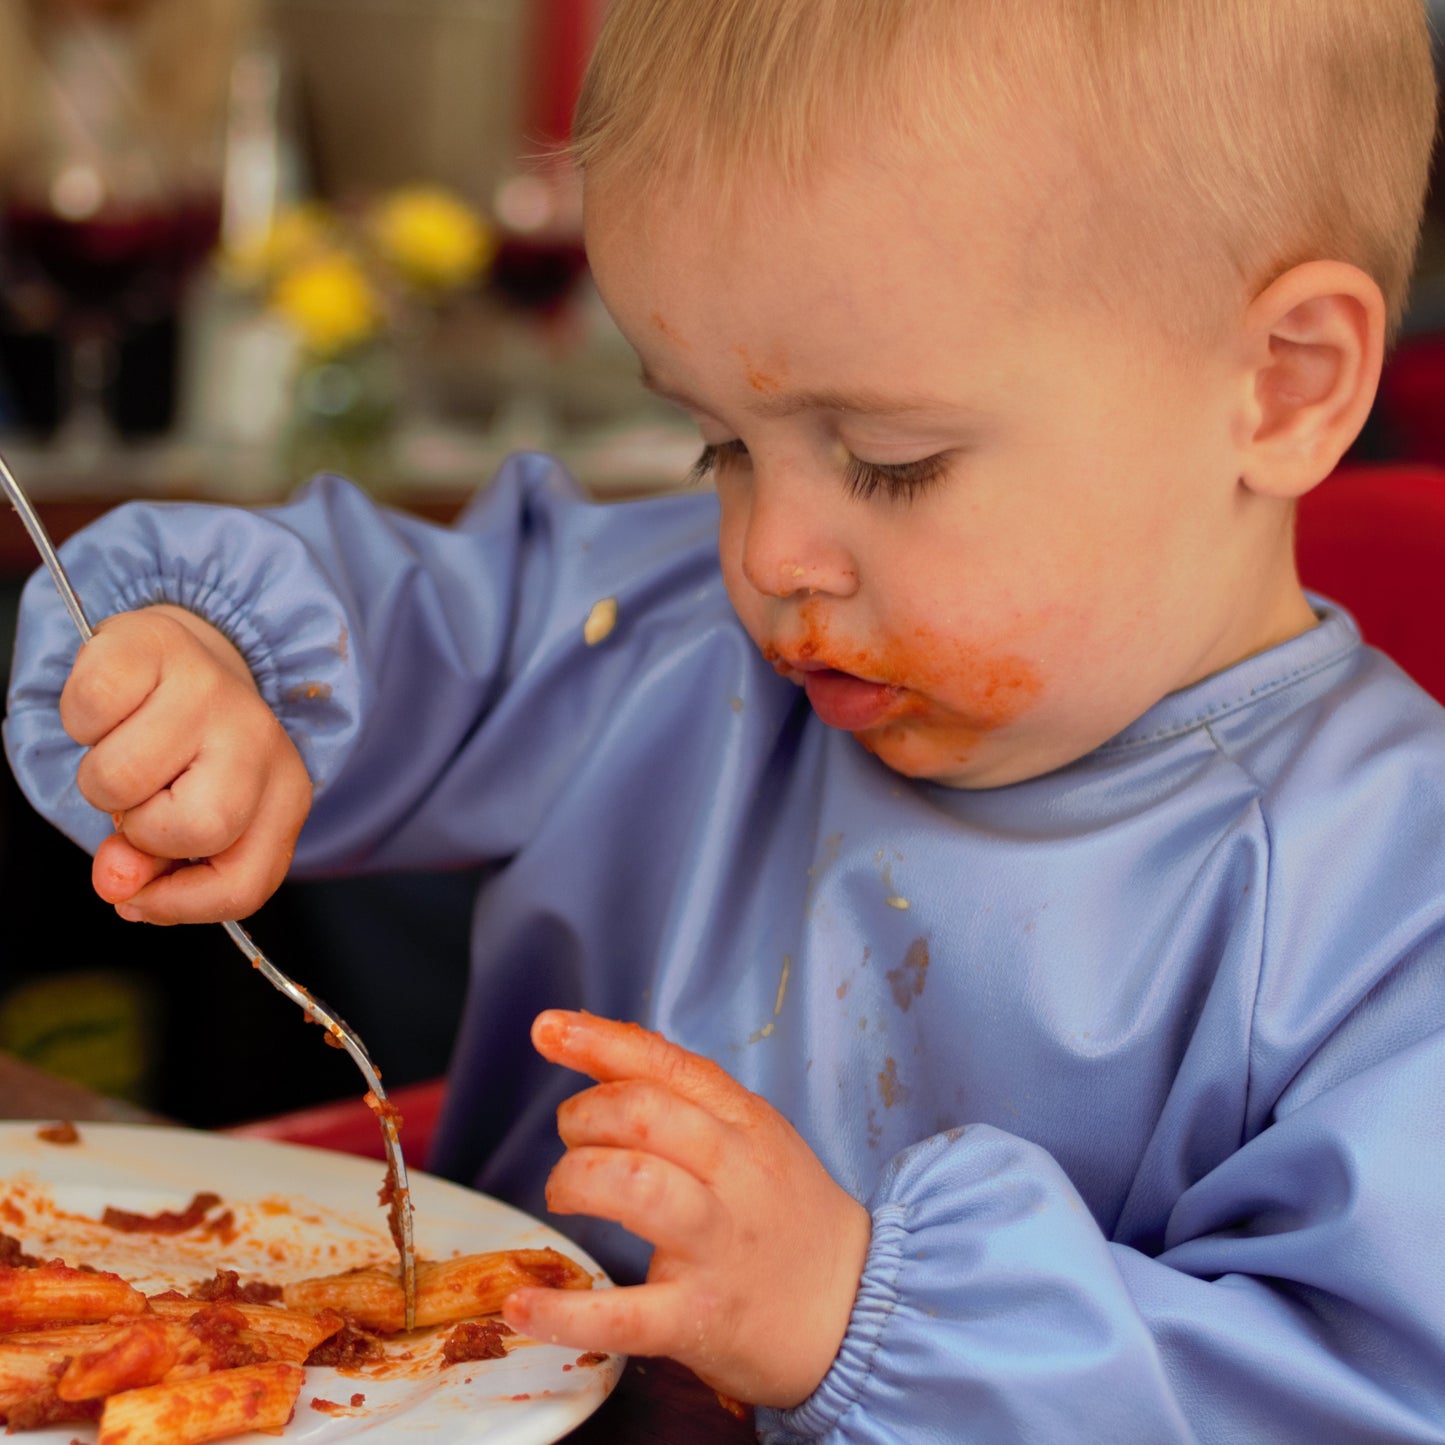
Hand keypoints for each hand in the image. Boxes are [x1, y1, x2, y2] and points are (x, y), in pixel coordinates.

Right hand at [59, 605, 311, 923]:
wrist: (180, 658)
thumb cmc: (185, 753)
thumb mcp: (187, 822)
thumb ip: (158, 870)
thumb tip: (116, 884)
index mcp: (284, 794)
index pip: (243, 885)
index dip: (180, 904)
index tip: (141, 894)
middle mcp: (260, 739)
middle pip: (198, 829)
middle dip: (144, 830)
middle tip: (142, 799)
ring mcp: (212, 690)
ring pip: (123, 778)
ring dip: (103, 780)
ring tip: (126, 750)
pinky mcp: (154, 648)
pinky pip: (87, 712)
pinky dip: (81, 723)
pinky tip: (110, 712)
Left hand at [504, 1010, 871, 1408]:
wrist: (858, 1310)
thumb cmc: (788, 1218)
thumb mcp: (754, 1139)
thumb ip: (684, 1099)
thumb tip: (598, 1050)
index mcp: (746, 1124)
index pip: (668, 1065)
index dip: (601, 1041)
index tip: (548, 1028)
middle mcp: (733, 1175)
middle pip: (643, 1114)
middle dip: (583, 1116)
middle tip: (572, 1140)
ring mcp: (717, 1246)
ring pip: (634, 1187)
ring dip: (575, 1180)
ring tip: (565, 1196)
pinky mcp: (700, 1319)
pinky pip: (624, 1313)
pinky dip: (564, 1313)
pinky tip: (524, 1308)